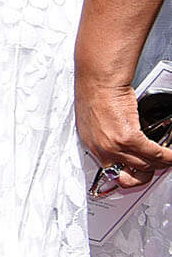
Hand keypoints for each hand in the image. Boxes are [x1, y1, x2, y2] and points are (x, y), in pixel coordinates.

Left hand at [77, 77, 171, 194]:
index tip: (138, 174)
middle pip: (132, 173)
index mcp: (92, 146)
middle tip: (158, 166)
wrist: (98, 81)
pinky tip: (171, 155)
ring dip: (160, 164)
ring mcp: (114, 146)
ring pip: (145, 166)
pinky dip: (167, 156)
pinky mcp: (128, 138)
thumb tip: (125, 148)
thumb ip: (108, 138)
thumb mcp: (96, 123)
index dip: (130, 176)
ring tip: (167, 160)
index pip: (113, 174)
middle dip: (148, 172)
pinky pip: (154, 154)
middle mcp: (101, 149)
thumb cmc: (95, 94)